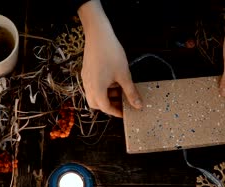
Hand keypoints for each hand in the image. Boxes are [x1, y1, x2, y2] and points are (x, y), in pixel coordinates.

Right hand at [79, 1, 142, 117]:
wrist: (98, 35)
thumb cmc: (111, 54)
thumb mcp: (124, 75)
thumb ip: (131, 92)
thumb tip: (138, 105)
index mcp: (97, 90)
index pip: (106, 108)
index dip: (117, 112)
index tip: (126, 112)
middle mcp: (88, 86)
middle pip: (97, 104)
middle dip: (109, 105)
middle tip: (122, 103)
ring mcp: (86, 79)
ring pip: (95, 94)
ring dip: (107, 96)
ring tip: (120, 90)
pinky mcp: (86, 72)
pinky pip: (93, 85)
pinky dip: (103, 87)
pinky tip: (113, 80)